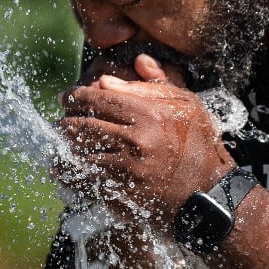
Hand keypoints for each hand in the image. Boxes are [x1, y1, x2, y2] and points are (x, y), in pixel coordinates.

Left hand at [57, 54, 234, 228]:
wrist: (210, 193)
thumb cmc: (199, 145)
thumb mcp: (187, 105)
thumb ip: (153, 84)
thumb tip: (118, 71)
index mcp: (148, 114)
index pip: (97, 99)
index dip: (75, 96)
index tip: (66, 97)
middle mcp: (134, 141)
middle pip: (81, 126)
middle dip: (65, 122)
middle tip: (61, 121)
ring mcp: (126, 171)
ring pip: (77, 155)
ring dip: (63, 149)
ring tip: (59, 145)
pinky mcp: (121, 196)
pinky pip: (84, 183)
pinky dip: (69, 175)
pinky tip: (63, 170)